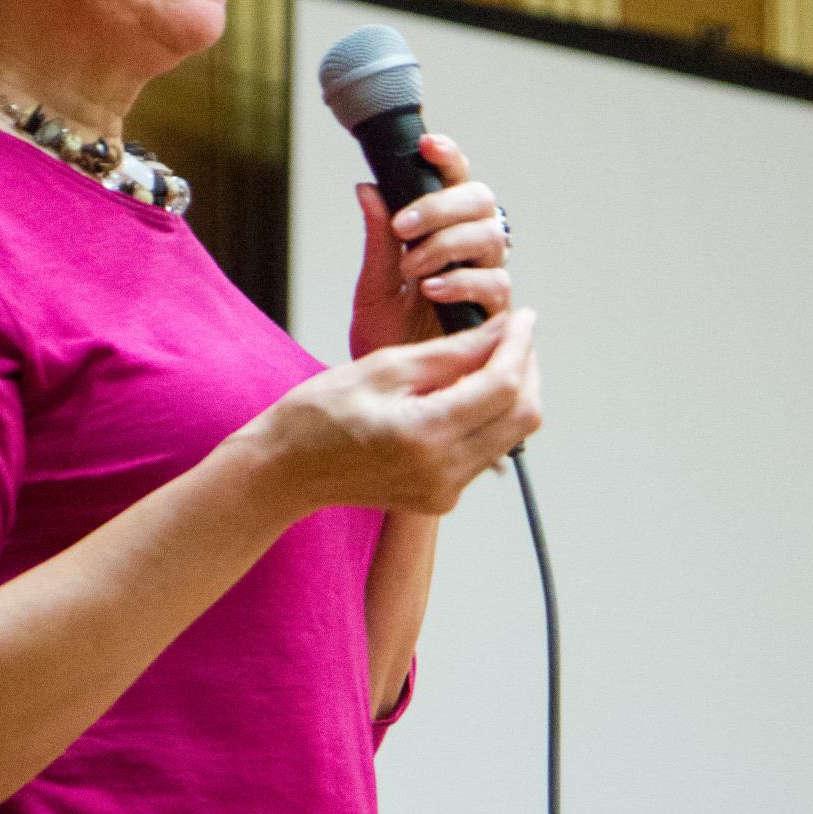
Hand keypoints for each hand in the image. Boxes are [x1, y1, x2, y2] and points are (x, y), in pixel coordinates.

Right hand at [253, 308, 541, 519]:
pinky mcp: (442, 497)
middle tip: (513, 335)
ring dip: (511, 393)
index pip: (504, 386)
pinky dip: (488, 417)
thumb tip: (503, 329)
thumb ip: (451, 352)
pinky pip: (485, 451)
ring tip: (492, 356)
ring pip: (510, 435)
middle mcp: (445, 472)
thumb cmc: (319, 413)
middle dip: (526, 370)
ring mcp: (446, 491)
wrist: (286, 471)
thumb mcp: (384, 367)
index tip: (524, 315)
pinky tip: (468, 389)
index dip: (520, 346)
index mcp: (427, 436)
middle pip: (522, 417)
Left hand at [349, 134, 511, 357]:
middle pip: (481, 200)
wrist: (394, 391)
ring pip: (490, 237)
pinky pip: (494, 284)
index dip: (448, 158)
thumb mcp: (372, 286)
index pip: (456, 181)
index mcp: (443, 231)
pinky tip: (432, 289)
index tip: (427, 146)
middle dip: (444, 206)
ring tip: (413, 268)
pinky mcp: (495, 314)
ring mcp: (486, 279)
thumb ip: (377, 241)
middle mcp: (471, 249)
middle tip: (405, 225)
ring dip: (449, 244)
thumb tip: (368, 189)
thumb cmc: (386, 337)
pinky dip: (461, 281)